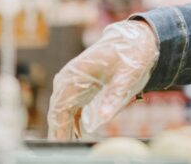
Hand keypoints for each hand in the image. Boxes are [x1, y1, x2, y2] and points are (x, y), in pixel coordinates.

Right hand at [47, 20, 158, 139]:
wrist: (133, 39)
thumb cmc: (130, 53)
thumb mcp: (128, 73)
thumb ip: (115, 94)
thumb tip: (104, 117)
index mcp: (75, 74)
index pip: (59, 107)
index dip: (58, 128)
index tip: (60, 144)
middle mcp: (68, 79)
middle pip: (57, 112)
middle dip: (59, 133)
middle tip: (63, 150)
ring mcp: (72, 83)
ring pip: (61, 112)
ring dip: (64, 130)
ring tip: (68, 147)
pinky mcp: (79, 87)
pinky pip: (70, 109)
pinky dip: (71, 123)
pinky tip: (75, 136)